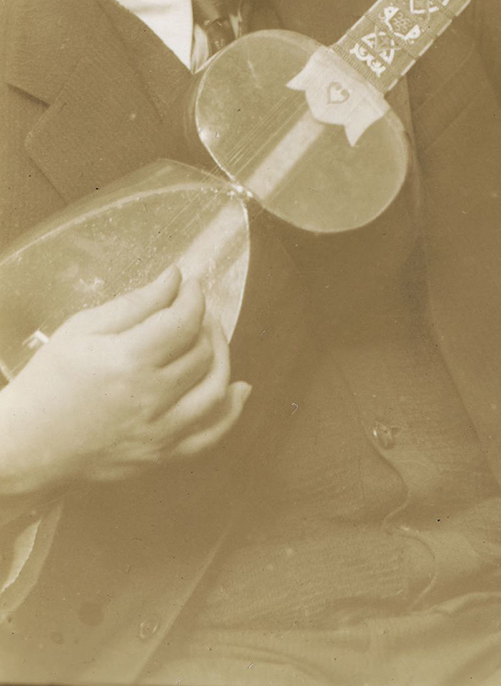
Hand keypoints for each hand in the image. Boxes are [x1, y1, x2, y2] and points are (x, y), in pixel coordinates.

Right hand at [0, 267, 250, 497]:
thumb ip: (136, 303)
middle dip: (206, 322)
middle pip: (203, 351)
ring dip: (222, 356)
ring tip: (210, 338)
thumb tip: (176, 278)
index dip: (194, 297)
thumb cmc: (49, 382)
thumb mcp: (83, 329)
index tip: (191, 286)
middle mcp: (149, 398)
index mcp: (127, 361)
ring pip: (215, 389)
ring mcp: (158, 432)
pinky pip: (209, 436)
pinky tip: (240, 390)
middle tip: (195, 311)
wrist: (27, 445)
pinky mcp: (159, 456)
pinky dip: (231, 412)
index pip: (184, 321)